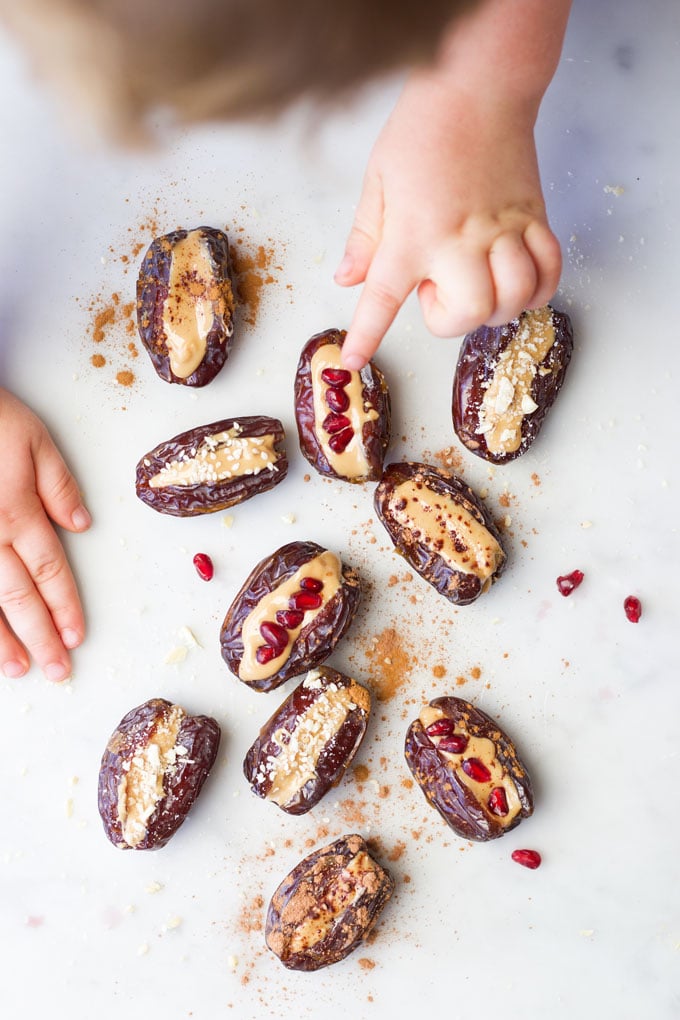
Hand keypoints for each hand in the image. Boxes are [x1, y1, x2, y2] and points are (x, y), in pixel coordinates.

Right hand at [0, 389, 90, 681]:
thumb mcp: (32, 437)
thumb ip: (57, 484)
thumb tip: (82, 526)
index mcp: (15, 510)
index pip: (48, 570)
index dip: (64, 607)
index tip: (76, 637)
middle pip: (16, 596)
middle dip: (39, 637)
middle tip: (56, 672)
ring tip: (17, 669)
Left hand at [335, 0, 570, 368]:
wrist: (478, 84)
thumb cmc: (423, 128)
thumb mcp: (378, 182)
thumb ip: (366, 238)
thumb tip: (347, 278)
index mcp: (412, 234)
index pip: (383, 300)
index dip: (367, 337)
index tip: (356, 362)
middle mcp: (460, 240)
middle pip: (469, 313)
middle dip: (452, 320)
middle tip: (440, 289)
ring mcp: (502, 231)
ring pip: (514, 298)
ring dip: (498, 307)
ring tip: (480, 282)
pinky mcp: (534, 219)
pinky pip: (549, 271)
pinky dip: (539, 288)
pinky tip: (519, 280)